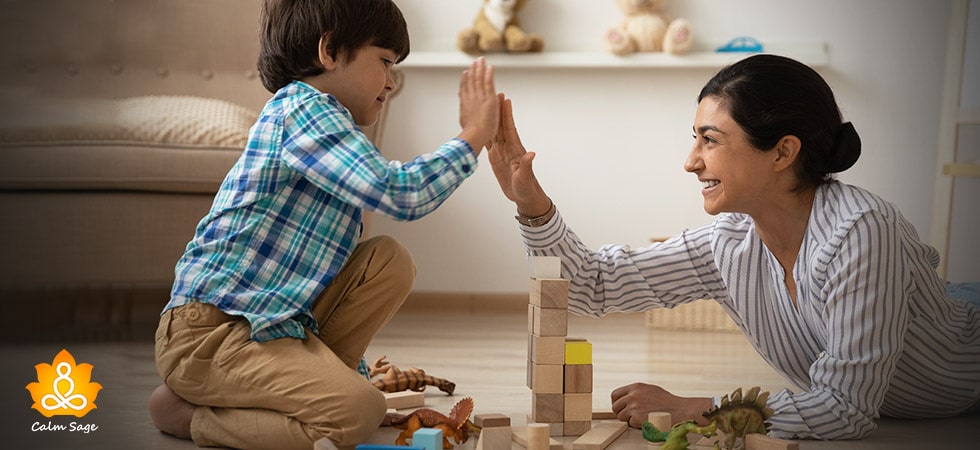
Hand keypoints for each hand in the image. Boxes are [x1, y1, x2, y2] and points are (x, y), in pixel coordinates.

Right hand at [457, 57, 498, 153]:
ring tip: (481, 60)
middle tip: (474, 62)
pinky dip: (488, 74)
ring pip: (479, 79)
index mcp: (465, 105)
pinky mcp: (488, 97)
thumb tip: (464, 118)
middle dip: (472, 70)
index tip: (465, 73)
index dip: (465, 80)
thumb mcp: (464, 124)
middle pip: (471, 81)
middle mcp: (470, 98)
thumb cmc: (471, 135)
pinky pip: (488, 82)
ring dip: (480, 68)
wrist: (476, 134)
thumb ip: (465, 118)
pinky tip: (490, 67)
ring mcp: (479, 97)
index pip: (464, 90)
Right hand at [487, 96, 550, 215]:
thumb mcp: (525, 178)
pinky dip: (484, 133)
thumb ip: (527, 166)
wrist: (524, 196)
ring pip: (494, 132)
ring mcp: (501, 152)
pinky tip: (479, 126)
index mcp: (515, 150)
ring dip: (491, 118)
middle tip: (495, 94)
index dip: (507, 114)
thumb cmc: (526, 188)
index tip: (505, 100)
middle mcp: (508, 148)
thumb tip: (531, 154)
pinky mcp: (495, 159)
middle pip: (501, 125)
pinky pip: (488, 143)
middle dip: (498, 110)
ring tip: (487, 105)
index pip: (510, 129)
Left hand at [610, 382, 712, 428]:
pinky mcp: (636, 418)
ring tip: (641, 418)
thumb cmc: (667, 402)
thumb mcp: (650, 390)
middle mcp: (632, 396)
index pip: (615, 394)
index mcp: (635, 387)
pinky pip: (630, 424)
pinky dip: (636, 425)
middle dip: (620, 412)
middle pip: (615, 406)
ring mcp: (633, 407)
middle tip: (628, 416)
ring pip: (621, 416)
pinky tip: (646, 421)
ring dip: (629, 419)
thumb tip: (626, 397)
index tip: (620, 407)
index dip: (616, 402)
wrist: (679, 410)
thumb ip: (637, 392)